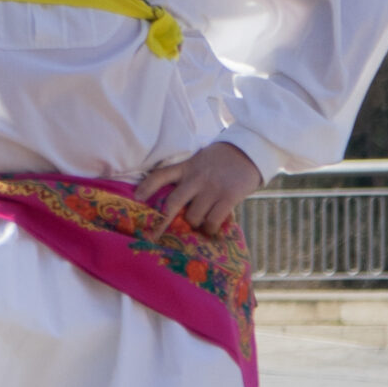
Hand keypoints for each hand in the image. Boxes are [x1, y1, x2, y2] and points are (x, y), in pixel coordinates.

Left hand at [136, 143, 261, 232]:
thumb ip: (188, 177)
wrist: (250, 150)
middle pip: (173, 203)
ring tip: (198, 226)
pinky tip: (211, 231)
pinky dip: (210, 229)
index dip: (147, 187)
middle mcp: (196, 178)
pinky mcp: (229, 196)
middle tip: (154, 236)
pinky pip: (213, 220)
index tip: (137, 198)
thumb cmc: (222, 160)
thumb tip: (177, 205)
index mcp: (186, 167)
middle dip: (162, 222)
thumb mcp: (199, 161)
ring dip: (194, 225)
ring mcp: (212, 188)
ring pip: (193, 216)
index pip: (160, 175)